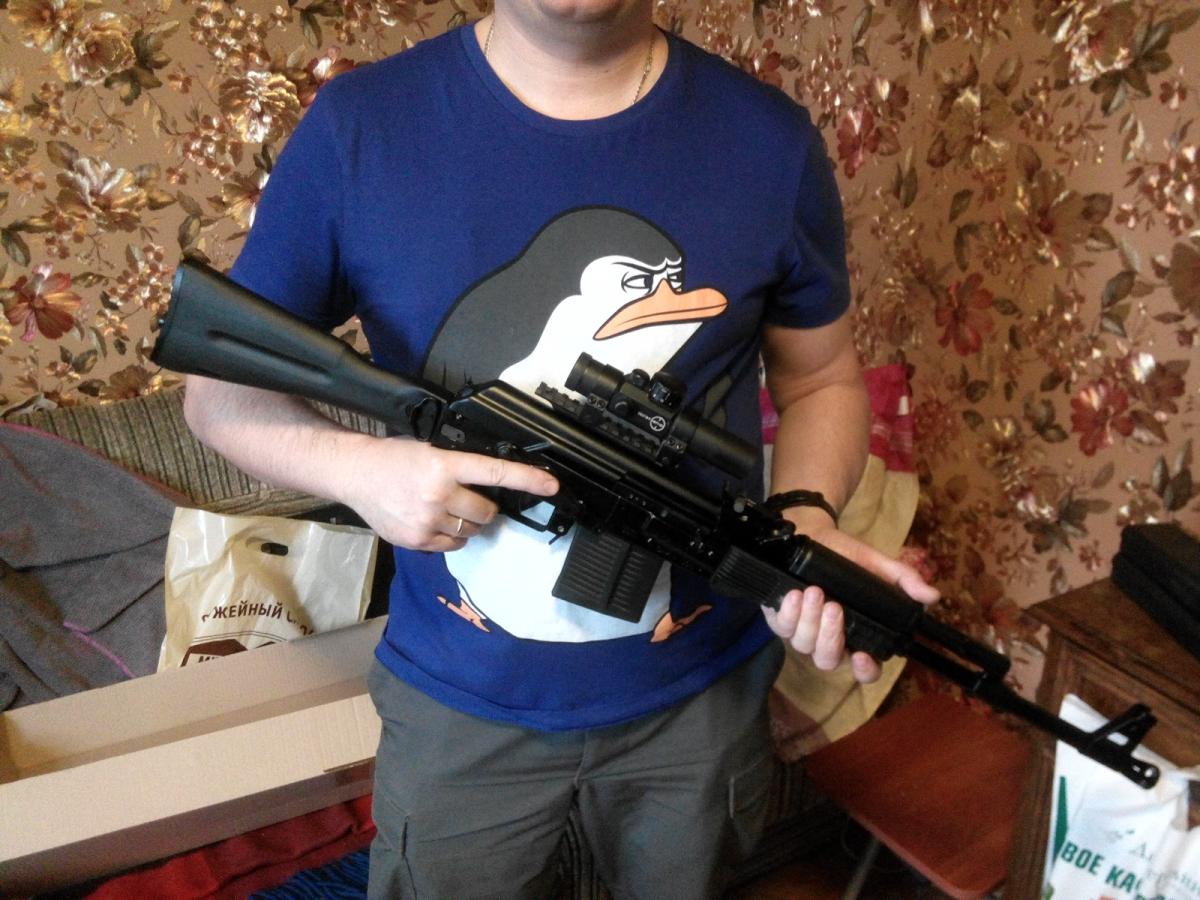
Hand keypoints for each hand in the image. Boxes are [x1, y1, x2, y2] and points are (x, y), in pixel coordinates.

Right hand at [337, 434, 558, 552]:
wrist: (355, 473)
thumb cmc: (393, 458)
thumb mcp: (430, 450)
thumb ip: (459, 466)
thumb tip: (490, 482)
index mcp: (444, 466)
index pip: (496, 473)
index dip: (528, 479)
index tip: (551, 485)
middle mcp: (438, 494)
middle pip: (486, 511)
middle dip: (484, 507)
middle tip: (466, 498)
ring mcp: (427, 521)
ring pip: (471, 530)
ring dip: (468, 522)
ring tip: (445, 508)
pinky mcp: (416, 540)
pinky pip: (452, 545)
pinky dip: (451, 536)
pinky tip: (434, 522)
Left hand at [762, 515, 938, 684]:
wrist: (812, 534)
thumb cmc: (845, 556)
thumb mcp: (877, 564)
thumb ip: (903, 579)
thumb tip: (932, 595)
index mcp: (856, 635)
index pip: (864, 669)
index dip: (864, 670)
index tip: (863, 655)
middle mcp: (828, 640)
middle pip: (828, 660)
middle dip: (831, 637)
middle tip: (835, 607)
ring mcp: (802, 632)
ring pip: (803, 645)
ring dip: (809, 621)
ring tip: (814, 592)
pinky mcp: (779, 619)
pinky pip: (780, 627)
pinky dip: (788, 613)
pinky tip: (794, 594)